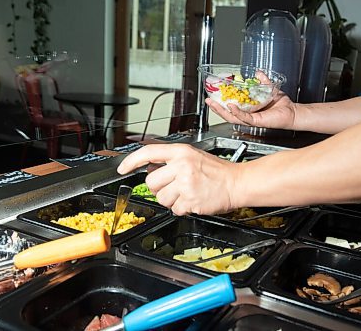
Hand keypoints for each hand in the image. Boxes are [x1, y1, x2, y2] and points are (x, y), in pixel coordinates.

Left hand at [117, 144, 238, 215]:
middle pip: (151, 181)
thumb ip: (172, 161)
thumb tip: (151, 169)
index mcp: (181, 152)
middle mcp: (182, 165)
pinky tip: (193, 200)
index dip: (131, 161)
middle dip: (159, 187)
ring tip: (187, 193)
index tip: (123, 168)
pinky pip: (174, 209)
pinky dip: (182, 208)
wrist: (237, 182)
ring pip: (161, 198)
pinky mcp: (190, 200)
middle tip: (175, 186)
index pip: (149, 152)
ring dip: (171, 200)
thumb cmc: (218, 171)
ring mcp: (185, 183)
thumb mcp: (194, 156)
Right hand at [207, 70, 297, 129]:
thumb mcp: (268, 89)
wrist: (292, 112)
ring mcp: (251, 120)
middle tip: (208, 101)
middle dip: (216, 108)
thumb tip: (257, 73)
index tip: (213, 96)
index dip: (221, 103)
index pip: (231, 107)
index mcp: (248, 109)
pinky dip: (237, 112)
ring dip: (222, 111)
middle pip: (228, 114)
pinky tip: (231, 106)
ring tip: (214, 104)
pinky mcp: (257, 121)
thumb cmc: (281, 105)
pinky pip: (244, 117)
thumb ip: (262, 81)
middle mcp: (248, 116)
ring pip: (232, 117)